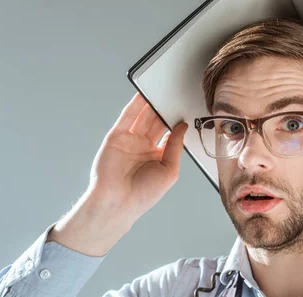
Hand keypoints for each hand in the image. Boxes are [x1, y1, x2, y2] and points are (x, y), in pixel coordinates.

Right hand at [88, 93, 187, 222]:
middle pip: (156, 122)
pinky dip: (135, 104)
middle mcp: (143, 147)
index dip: (177, 122)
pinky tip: (144, 94)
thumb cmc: (144, 194)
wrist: (118, 202)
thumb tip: (182, 127)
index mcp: (157, 157)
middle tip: (175, 95)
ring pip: (143, 117)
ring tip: (162, 89)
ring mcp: (129, 141)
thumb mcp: (170, 170)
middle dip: (166, 109)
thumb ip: (176, 146)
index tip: (187, 110)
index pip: (169, 134)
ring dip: (152, 103)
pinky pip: (127, 116)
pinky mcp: (116, 137)